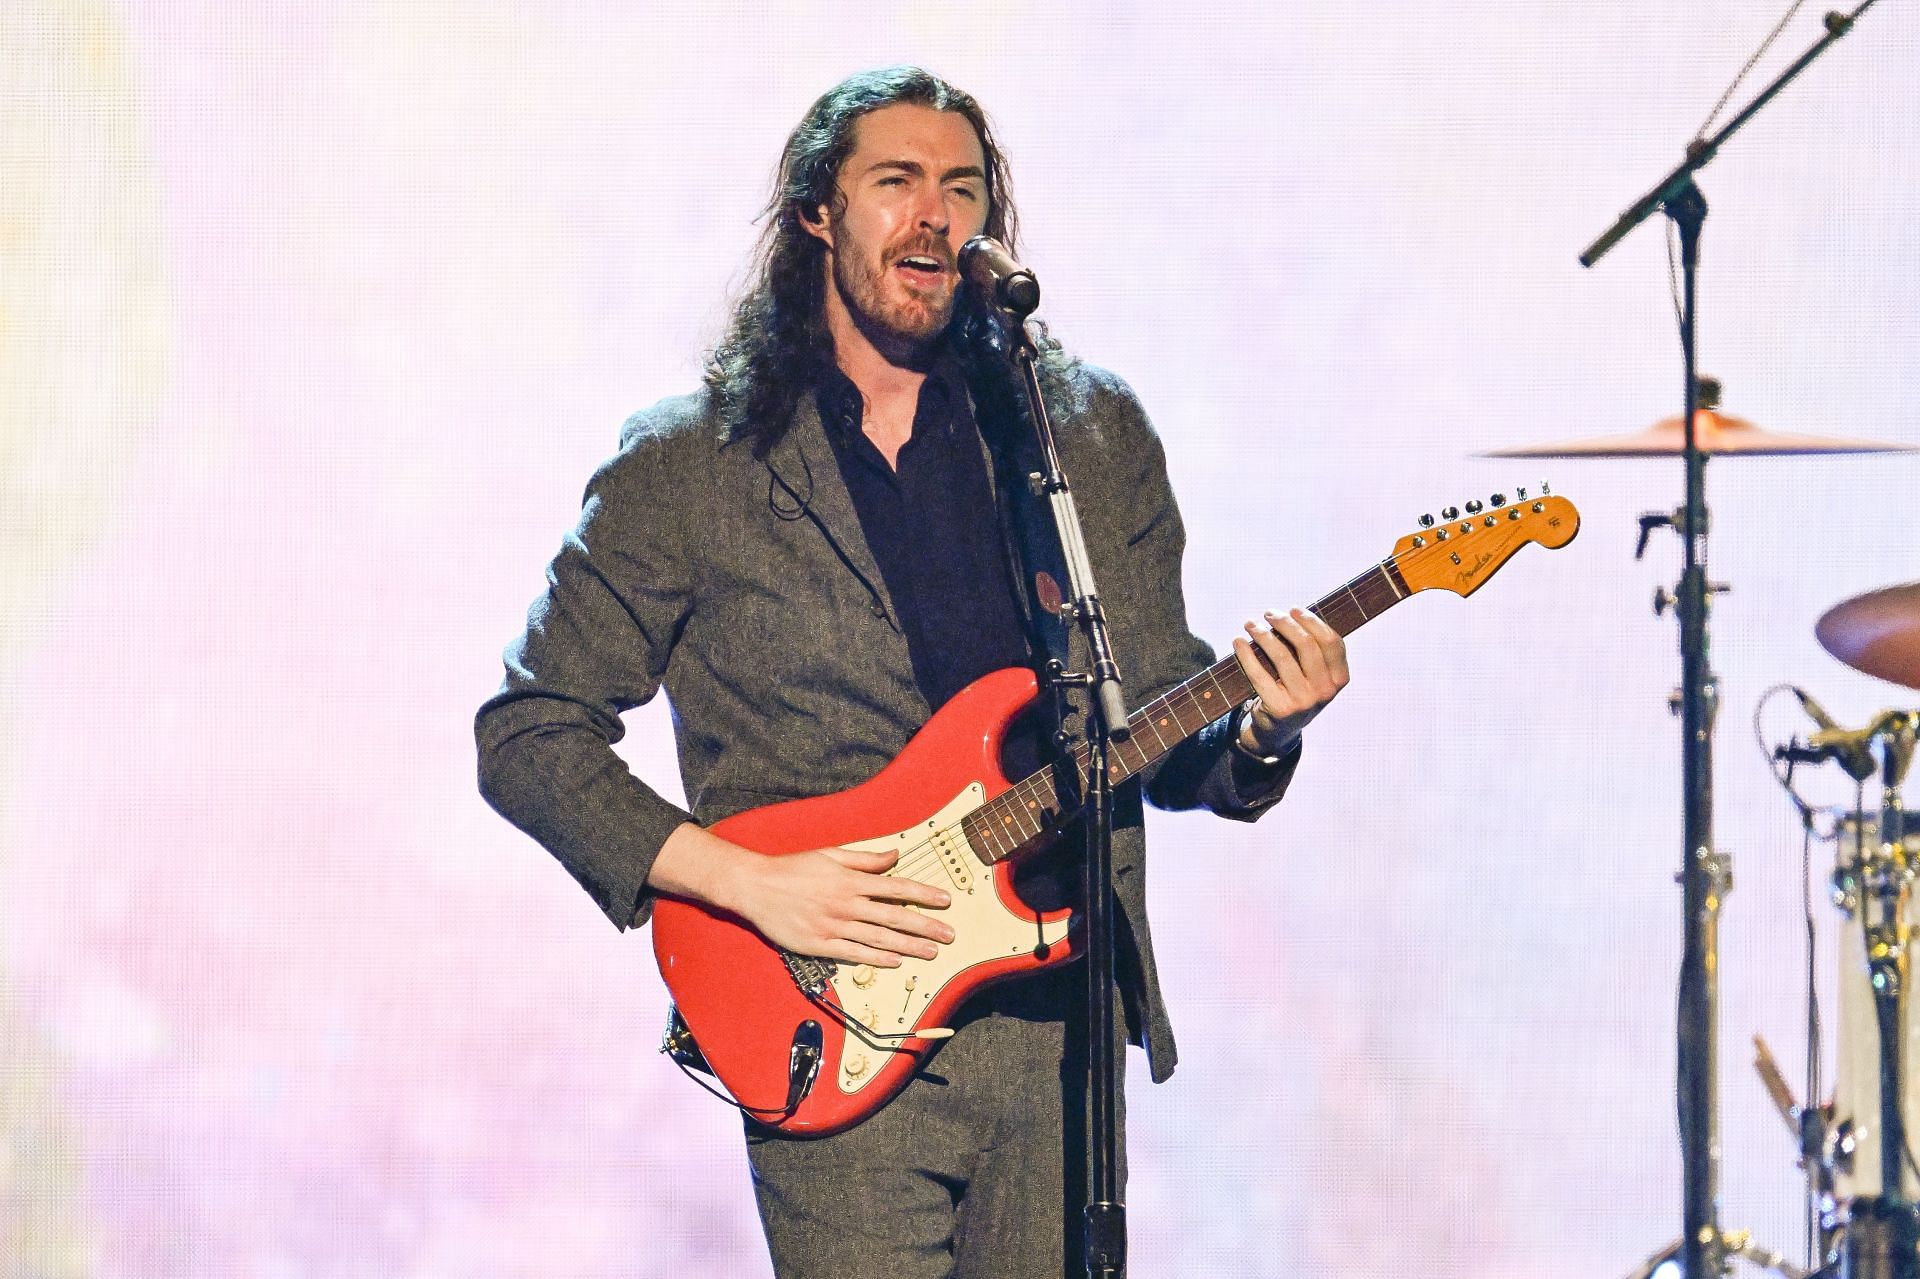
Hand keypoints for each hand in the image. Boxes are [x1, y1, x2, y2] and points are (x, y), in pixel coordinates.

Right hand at [722, 845, 953, 967]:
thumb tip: (894, 854)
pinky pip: (855, 953)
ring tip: (931, 951)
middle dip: (925, 926)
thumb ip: (865, 858)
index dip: (923, 894)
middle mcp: (846, 904)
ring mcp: (834, 926)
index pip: (896, 886)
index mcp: (850, 880)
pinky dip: (878, 957)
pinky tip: (896, 960)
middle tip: (948, 934)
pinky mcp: (820, 944)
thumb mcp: (830, 854)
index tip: (945, 901)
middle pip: (894, 916)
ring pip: (879, 938)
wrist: (756, 887)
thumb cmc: (792, 869)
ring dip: (908, 945)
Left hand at [1230, 607, 1349, 755]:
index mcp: (1339, 678)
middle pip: (1306, 645)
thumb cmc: (1296, 690)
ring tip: (1250, 624)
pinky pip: (1260, 674)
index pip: (1331, 641)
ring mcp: (1304, 701)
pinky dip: (1246, 654)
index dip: (1312, 621)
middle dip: (1285, 623)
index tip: (1293, 609)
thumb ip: (1312, 649)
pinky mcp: (1280, 708)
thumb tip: (1290, 614)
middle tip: (1268, 613)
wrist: (1280, 730)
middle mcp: (1325, 691)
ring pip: (1282, 656)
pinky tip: (1238, 642)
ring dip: (1262, 634)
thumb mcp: (1314, 674)